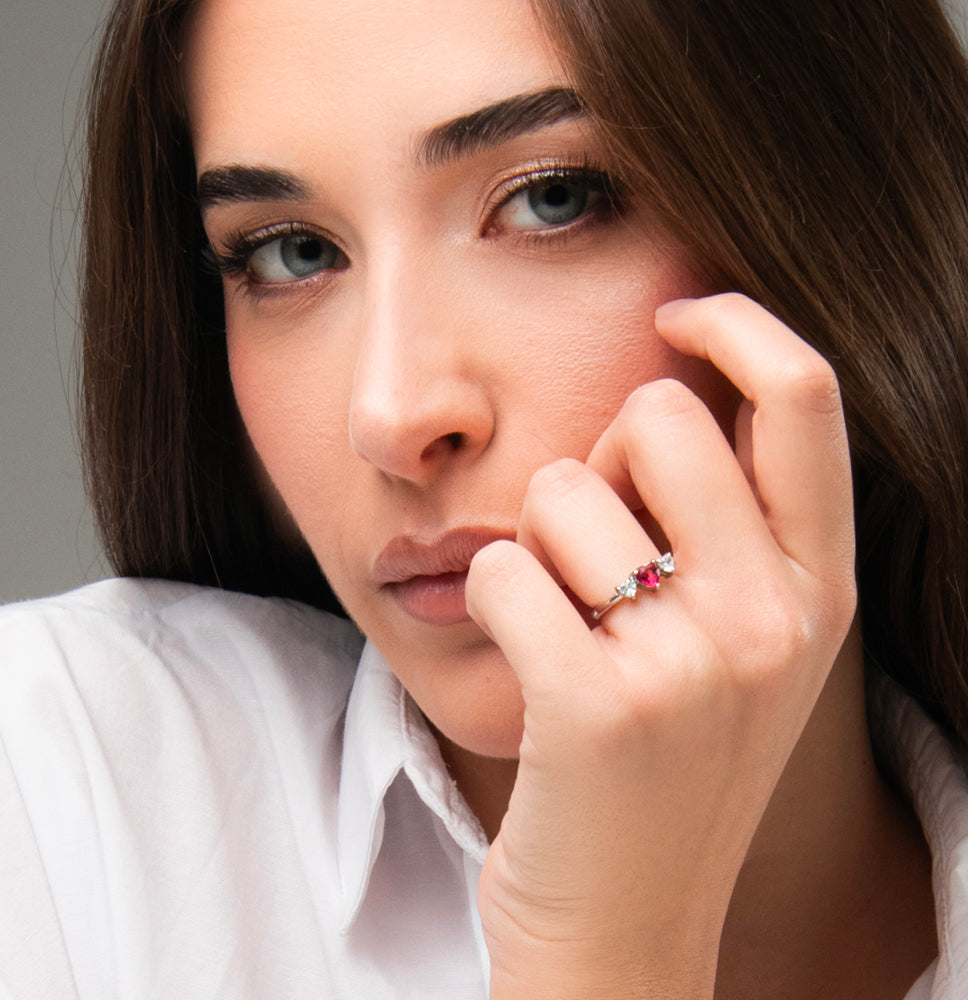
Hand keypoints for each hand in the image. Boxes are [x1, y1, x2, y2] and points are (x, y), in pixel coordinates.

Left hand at [465, 294, 856, 998]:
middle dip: (601, 462)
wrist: (623, 929)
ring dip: (540, 546)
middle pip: (655, 416)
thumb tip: (669, 378)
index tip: (672, 313)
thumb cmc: (666, 767)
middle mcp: (773, 620)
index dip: (734, 322)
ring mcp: (690, 667)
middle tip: (597, 554)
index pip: (804, 394)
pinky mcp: (594, 707)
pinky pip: (502, 565)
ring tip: (569, 634)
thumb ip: (732, 520)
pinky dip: (491, 599)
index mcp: (819, 590)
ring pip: (560, 490)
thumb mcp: (743, 646)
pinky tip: (526, 664)